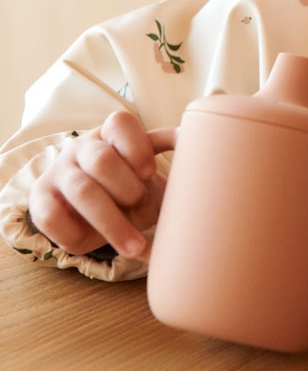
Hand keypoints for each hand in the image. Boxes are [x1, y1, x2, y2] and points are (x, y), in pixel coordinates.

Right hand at [28, 111, 174, 259]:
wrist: (90, 207)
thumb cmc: (131, 186)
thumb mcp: (151, 173)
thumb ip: (174, 165)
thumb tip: (204, 166)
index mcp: (112, 132)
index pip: (120, 123)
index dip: (137, 148)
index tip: (151, 173)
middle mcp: (82, 147)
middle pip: (102, 160)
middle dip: (127, 189)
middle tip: (142, 206)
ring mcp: (59, 172)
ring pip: (82, 192)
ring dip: (113, 223)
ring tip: (137, 247)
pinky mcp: (41, 200)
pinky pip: (51, 217)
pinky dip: (76, 235)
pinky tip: (92, 243)